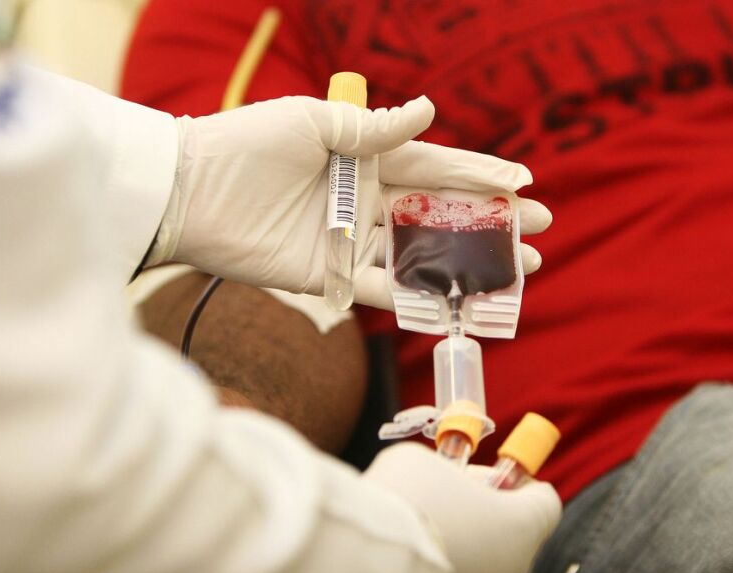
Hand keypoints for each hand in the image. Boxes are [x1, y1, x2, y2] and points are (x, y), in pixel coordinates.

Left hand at [147, 95, 550, 308]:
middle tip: (542, 228)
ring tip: (519, 269)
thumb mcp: (314, 123)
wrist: (191, 192)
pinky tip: (462, 302)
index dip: (481, 174)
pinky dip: (421, 298)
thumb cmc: (249, 144)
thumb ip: (373, 128)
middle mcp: (367, 200)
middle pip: (442, 213)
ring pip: (424, 255)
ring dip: (471, 263)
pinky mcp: (333, 277)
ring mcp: (353, 240)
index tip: (526, 181)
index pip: (436, 166)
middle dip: (493, 220)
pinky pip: (385, 290)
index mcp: (366, 157)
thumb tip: (430, 109)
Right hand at [364, 443, 560, 572]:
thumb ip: (446, 472)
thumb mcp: (425, 463)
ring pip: (486, 560)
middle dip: (486, 512)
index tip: (494, 476)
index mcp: (523, 524)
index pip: (544, 501)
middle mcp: (516, 568)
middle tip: (449, 497)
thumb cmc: (407, 497)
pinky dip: (445, 564)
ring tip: (422, 526)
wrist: (371, 552)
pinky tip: (413, 552)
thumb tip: (440, 484)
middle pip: (514, 532)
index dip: (520, 482)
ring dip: (465, 542)